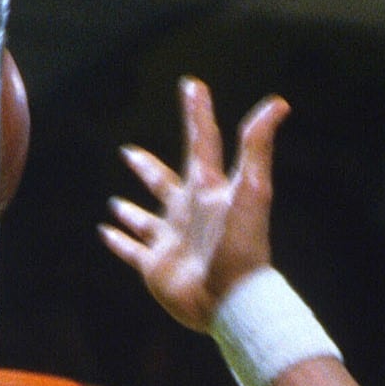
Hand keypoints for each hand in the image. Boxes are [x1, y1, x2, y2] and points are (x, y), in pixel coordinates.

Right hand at [101, 78, 287, 333]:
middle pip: (164, 182)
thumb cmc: (244, 246)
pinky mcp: (156, 267)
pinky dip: (118, 243)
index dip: (197, 113)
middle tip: (128, 152)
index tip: (191, 86)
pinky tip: (105, 234)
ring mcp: (171, 240)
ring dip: (130, 210)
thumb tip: (279, 103)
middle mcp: (188, 213)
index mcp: (208, 191)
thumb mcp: (253, 190)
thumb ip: (258, 146)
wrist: (232, 300)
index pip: (201, 143)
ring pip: (145, 219)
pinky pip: (131, 252)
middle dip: (146, 168)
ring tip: (115, 203)